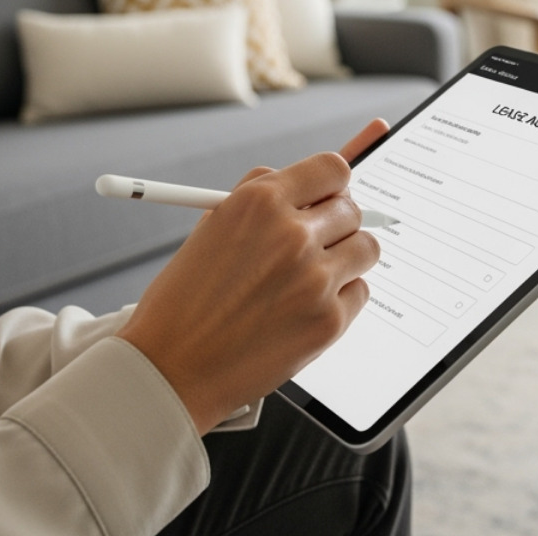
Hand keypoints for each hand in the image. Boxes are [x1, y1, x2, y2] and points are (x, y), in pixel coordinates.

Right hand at [115, 121, 388, 434]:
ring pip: (366, 248)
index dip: (333, 183)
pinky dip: (341, 298)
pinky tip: (307, 307)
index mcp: (260, 202)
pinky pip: (360, 292)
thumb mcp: (213, 227)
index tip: (329, 195)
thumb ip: (262, 198)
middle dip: (337, 223)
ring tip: (312, 276)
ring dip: (346, 258)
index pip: (333, 169)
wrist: (171, 369)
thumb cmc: (185, 300)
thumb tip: (307, 181)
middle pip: (353, 208)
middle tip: (316, 242)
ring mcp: (315, 279)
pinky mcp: (328, 320)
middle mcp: (292, 234)